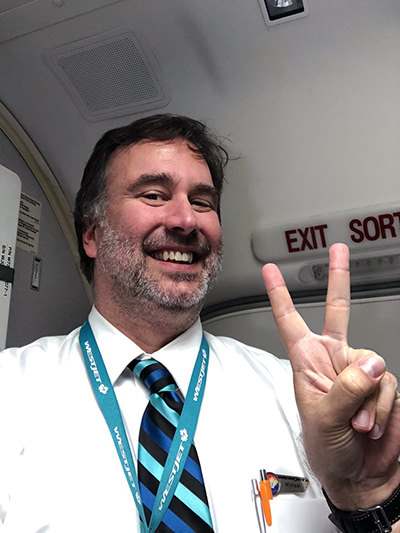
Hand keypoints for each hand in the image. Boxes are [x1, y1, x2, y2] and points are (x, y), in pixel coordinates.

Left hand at [262, 243, 399, 509]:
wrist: (359, 476)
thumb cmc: (328, 450)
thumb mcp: (325, 419)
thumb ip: (348, 388)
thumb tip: (372, 363)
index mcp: (308, 362)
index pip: (290, 322)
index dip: (280, 296)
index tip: (270, 271)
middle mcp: (335, 359)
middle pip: (338, 311)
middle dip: (338, 279)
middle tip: (338, 249)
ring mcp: (361, 370)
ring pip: (373, 362)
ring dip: (368, 399)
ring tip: (358, 423)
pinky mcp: (384, 385)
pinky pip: (389, 383)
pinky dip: (383, 407)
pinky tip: (373, 424)